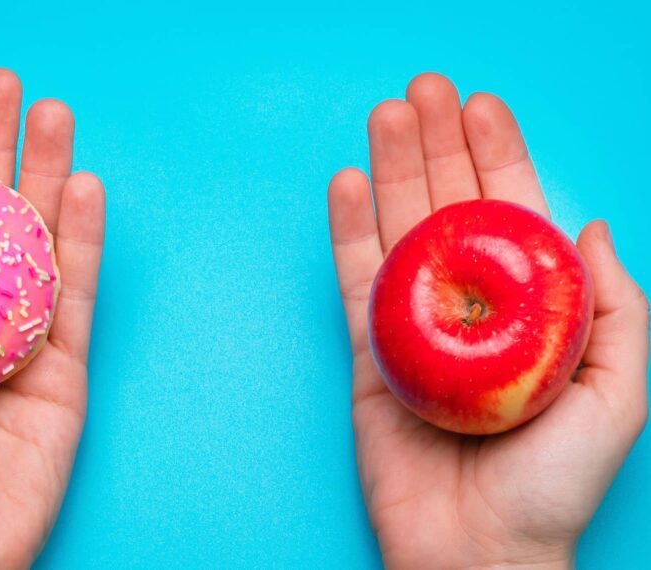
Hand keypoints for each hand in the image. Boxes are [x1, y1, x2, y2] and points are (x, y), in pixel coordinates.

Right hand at [328, 73, 648, 568]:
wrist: (478, 552)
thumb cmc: (553, 484)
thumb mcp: (618, 395)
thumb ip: (617, 308)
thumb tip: (590, 225)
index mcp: (528, 308)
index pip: (511, 213)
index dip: (497, 155)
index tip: (480, 104)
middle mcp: (469, 304)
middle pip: (449, 208)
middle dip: (437, 144)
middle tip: (422, 89)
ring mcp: (415, 323)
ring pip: (398, 230)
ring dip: (392, 169)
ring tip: (386, 116)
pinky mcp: (370, 350)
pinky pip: (355, 280)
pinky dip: (349, 230)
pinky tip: (348, 184)